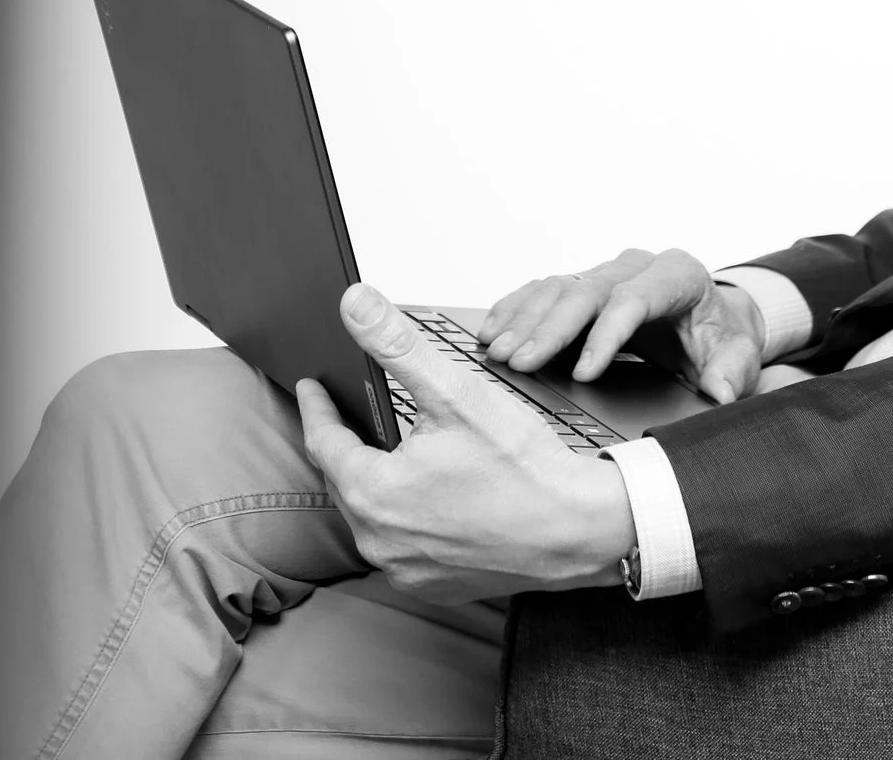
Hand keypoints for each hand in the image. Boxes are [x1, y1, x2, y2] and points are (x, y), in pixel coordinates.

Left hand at [295, 284, 635, 603]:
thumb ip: (396, 346)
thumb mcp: (455, 393)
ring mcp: (406, 570)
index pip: (324, 442)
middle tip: (346, 417)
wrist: (579, 530)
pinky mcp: (433, 586)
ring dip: (372, 484)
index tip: (313, 389)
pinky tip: (421, 498)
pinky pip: (400, 547)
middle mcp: (379, 541)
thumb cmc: (525, 468)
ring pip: (371, 517)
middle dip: (345, 444)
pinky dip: (402, 519)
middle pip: (345, 481)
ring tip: (383, 453)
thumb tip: (355, 305)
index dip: (318, 409)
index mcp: (373, 493)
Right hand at [478, 247, 766, 403]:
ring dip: (525, 320)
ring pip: (559, 286)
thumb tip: (720, 391)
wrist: (712, 323)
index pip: (634, 299)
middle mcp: (637, 267)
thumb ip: (734, 373)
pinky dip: (515, 309)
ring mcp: (607, 273)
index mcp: (678, 276)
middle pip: (587, 290)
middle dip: (551, 328)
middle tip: (521, 362)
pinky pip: (543, 289)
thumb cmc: (720, 339)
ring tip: (499, 353)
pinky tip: (493, 331)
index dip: (605, 335)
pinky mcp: (584, 285)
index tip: (583, 373)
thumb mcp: (738, 357)